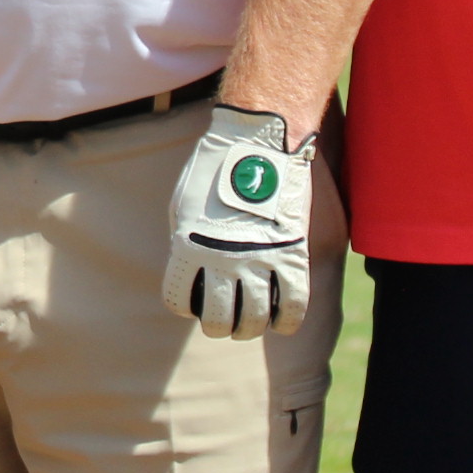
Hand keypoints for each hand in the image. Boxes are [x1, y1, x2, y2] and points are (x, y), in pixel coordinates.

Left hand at [162, 105, 316, 339]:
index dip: (184, 305)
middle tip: (223, 322)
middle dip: (218, 325)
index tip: (193, 300)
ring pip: (255, 318)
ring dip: (249, 329)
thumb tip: (192, 274)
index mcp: (188, 247)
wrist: (256, 144)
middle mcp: (221, 260)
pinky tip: (281, 322)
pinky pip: (293, 304)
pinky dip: (287, 321)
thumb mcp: (183, 206)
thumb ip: (186, 243)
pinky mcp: (291, 255)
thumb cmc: (214, 171)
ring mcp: (258, 260)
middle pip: (218, 318)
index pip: (179, 300)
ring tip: (248, 325)